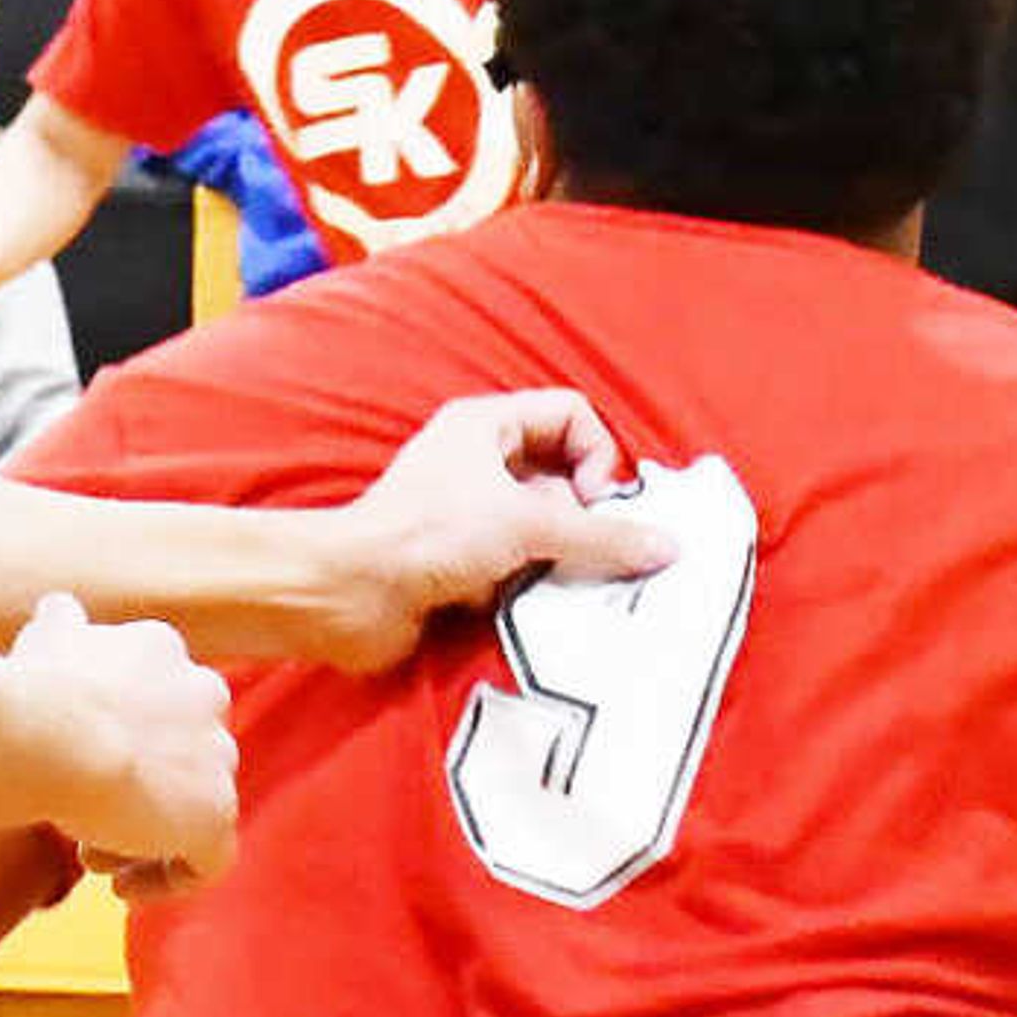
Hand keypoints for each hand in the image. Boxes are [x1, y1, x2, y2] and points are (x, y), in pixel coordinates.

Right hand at [9, 590, 236, 885]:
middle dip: (135, 790)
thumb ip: (61, 624)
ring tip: (92, 854)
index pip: (162, 706)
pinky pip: (209, 861)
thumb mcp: (46, 640)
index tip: (77, 769)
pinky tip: (124, 887)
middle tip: (81, 818)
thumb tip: (58, 607)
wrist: (51, 736)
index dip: (121, 745)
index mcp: (167, 654)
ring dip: (143, 832)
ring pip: (191, 807)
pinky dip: (168, 877)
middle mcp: (206, 695)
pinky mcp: (215, 814)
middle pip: (179, 758)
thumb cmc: (38, 690)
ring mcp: (217, 756)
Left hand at [320, 391, 674, 672]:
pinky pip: (519, 561)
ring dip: (558, 554)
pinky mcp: (461, 558)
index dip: (596, 456)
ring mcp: (469, 510)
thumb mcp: (527, 524)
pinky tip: (527, 600)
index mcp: (489, 425)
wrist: (353, 594)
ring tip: (555, 579)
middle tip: (586, 549)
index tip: (595, 505)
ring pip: (543, 523)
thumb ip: (601, 535)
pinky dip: (531, 581)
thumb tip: (664, 545)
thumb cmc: (428, 535)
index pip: (572, 416)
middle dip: (583, 512)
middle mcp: (480, 459)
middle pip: (563, 472)